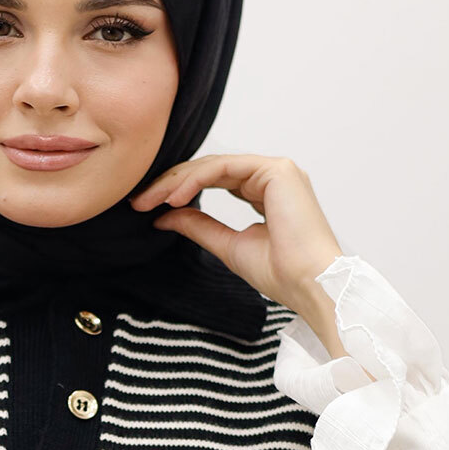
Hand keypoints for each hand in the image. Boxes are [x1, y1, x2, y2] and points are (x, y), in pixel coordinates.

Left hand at [131, 154, 343, 321]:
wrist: (310, 284)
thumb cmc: (281, 274)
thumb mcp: (227, 246)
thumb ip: (199, 226)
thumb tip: (164, 215)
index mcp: (265, 192)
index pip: (214, 180)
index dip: (178, 190)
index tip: (146, 208)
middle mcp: (272, 176)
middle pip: (210, 169)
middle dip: (171, 183)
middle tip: (139, 201)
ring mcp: (277, 170)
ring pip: (214, 165)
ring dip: (176, 181)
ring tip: (149, 200)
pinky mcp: (277, 170)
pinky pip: (224, 167)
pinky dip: (195, 179)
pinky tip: (173, 197)